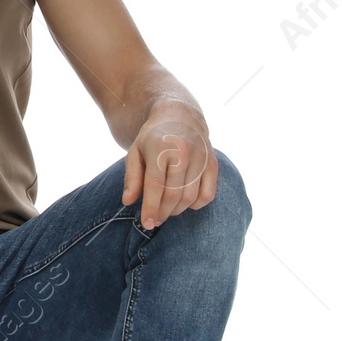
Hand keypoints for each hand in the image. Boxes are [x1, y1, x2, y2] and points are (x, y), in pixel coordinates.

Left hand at [122, 111, 217, 227]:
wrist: (180, 117)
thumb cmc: (153, 139)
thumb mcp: (135, 152)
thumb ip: (131, 177)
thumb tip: (128, 201)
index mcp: (160, 148)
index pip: (155, 185)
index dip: (151, 208)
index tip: (147, 223)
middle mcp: (184, 153)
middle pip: (174, 194)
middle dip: (163, 212)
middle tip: (154, 220)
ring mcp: (201, 158)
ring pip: (191, 197)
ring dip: (177, 210)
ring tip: (165, 211)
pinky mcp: (213, 164)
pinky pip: (208, 194)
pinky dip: (196, 204)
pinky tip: (184, 203)